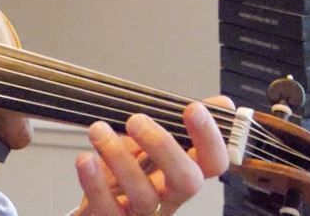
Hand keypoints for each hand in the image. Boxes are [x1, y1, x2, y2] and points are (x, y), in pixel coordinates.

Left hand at [72, 96, 232, 215]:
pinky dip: (95, 183)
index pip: (215, 162)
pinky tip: (86, 160)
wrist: (97, 206)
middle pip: (187, 182)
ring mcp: (143, 213)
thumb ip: (181, 124)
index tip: (193, 108)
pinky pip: (108, 209)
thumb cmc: (130, 173)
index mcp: (183, 173)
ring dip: (119, 157)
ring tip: (98, 130)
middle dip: (163, 145)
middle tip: (136, 120)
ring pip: (144, 196)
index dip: (210, 137)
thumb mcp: (156, 145)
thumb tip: (223, 105)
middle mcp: (169, 197)